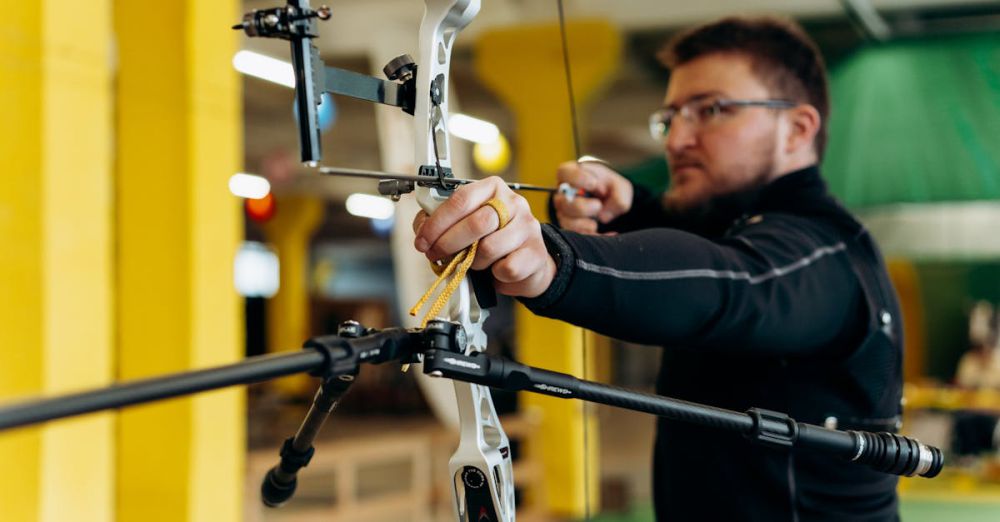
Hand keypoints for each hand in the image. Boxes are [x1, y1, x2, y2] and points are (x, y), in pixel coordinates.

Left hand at [412, 177, 555, 297]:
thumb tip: (422, 232)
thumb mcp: (466, 224)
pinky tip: (495, 270)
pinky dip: (494, 275)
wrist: (527, 261)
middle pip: (476, 223)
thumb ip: (441, 223)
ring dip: (474, 262)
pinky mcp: (536, 253)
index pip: (461, 200)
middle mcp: (513, 203)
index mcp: (492, 188)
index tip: (423, 240)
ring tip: (475, 262)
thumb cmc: (491, 239)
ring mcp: (528, 227)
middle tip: (437, 255)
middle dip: (449, 243)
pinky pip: (506, 268)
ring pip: (489, 249)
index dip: (437, 223)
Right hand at [553, 160, 632, 233]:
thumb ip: (618, 196)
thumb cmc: (609, 187)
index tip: (593, 184)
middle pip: (562, 201)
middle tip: (598, 205)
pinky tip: (607, 234)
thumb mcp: (619, 186)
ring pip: (566, 220)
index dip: (577, 179)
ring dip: (583, 225)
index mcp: (571, 174)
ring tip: (596, 224)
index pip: (563, 172)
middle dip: (581, 207)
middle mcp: (563, 194)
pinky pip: (575, 235)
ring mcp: (564, 211)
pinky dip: (592, 236)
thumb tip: (603, 216)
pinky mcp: (570, 227)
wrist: (607, 200)